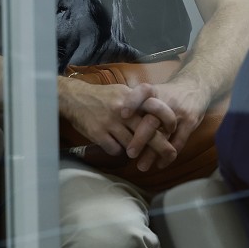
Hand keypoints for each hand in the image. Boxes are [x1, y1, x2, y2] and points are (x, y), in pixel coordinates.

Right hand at [60, 79, 178, 165]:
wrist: (75, 98)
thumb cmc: (103, 96)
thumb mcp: (123, 92)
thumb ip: (139, 102)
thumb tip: (157, 113)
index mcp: (132, 98)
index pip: (155, 109)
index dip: (167, 120)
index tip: (173, 130)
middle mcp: (123, 111)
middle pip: (147, 131)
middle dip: (161, 145)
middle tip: (170, 155)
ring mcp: (110, 123)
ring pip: (131, 143)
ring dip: (137, 150)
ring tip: (140, 154)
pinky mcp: (97, 134)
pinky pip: (114, 149)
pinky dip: (118, 151)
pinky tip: (118, 149)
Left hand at [120, 75, 212, 170]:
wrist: (195, 86)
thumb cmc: (167, 94)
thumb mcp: (153, 93)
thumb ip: (137, 106)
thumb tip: (114, 124)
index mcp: (154, 92)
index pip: (143, 92)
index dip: (133, 102)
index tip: (122, 115)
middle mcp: (166, 101)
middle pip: (152, 119)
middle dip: (141, 138)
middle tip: (130, 153)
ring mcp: (179, 112)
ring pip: (165, 134)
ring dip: (152, 152)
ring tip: (141, 166)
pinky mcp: (190, 122)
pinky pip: (179, 142)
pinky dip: (168, 155)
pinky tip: (160, 164)